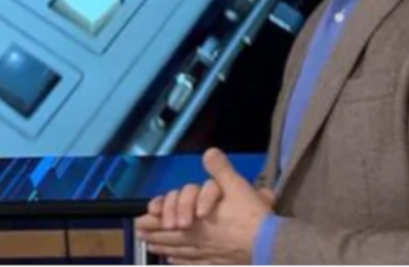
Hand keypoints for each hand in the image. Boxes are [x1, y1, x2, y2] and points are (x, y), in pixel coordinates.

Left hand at [135, 149, 275, 264]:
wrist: (269, 244)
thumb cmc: (251, 216)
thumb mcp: (236, 186)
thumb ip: (220, 170)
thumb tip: (209, 152)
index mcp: (197, 219)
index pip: (169, 220)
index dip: (153, 220)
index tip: (140, 220)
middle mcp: (198, 238)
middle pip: (171, 237)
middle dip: (153, 235)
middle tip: (139, 234)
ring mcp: (207, 253)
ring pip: (180, 251)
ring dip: (163, 248)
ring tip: (151, 248)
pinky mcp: (218, 263)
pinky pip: (194, 263)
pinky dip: (181, 262)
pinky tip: (173, 261)